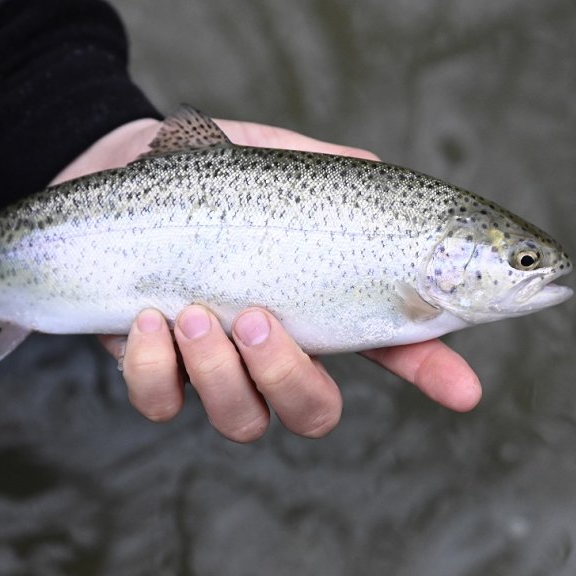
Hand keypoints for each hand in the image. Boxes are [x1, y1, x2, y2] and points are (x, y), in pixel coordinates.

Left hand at [52, 116, 482, 441]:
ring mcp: (209, 362)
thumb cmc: (200, 167)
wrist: (112, 167)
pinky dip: (154, 369)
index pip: (389, 345)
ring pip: (242, 419)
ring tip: (194, 311)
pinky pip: (160, 402)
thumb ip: (323, 169)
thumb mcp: (268, 156)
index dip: (430, 372)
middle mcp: (268, 344)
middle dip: (291, 378)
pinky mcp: (149, 365)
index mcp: (313, 299)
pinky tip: (146, 317)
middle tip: (260, 316)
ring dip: (222, 372)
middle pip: (312, 412)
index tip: (463, 390)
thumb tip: (373, 170)